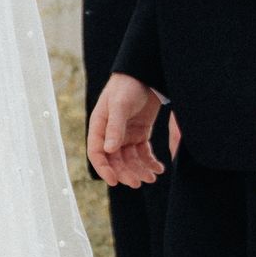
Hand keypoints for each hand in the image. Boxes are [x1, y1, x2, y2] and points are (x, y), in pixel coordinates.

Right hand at [87, 72, 163, 187]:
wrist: (144, 74)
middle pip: (115, 160)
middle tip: (138, 182)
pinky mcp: (140, 134)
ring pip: (130, 160)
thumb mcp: (119, 105)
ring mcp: (125, 135)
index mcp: (100, 126)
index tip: (114, 182)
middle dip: (126, 173)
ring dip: (139, 170)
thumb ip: (114, 127)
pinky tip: (158, 168)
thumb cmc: (126, 86)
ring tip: (152, 177)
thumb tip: (109, 150)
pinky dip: (150, 162)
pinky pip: (143, 153)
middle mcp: (111, 134)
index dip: (103, 169)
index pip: (97, 153)